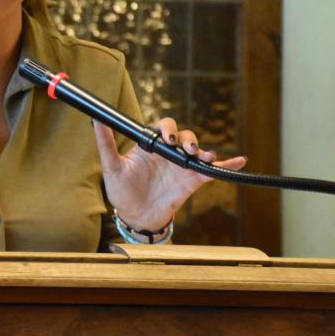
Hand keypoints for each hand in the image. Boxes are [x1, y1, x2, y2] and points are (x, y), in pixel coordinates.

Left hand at [92, 118, 246, 231]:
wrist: (136, 217)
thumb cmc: (121, 190)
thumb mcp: (112, 166)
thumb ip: (106, 143)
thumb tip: (95, 119)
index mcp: (149, 146)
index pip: (162, 128)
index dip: (167, 128)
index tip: (167, 137)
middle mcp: (167, 153)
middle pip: (183, 136)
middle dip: (187, 137)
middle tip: (182, 148)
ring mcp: (181, 166)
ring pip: (197, 149)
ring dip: (202, 149)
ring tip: (201, 155)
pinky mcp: (192, 180)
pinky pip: (213, 170)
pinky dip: (227, 165)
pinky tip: (239, 160)